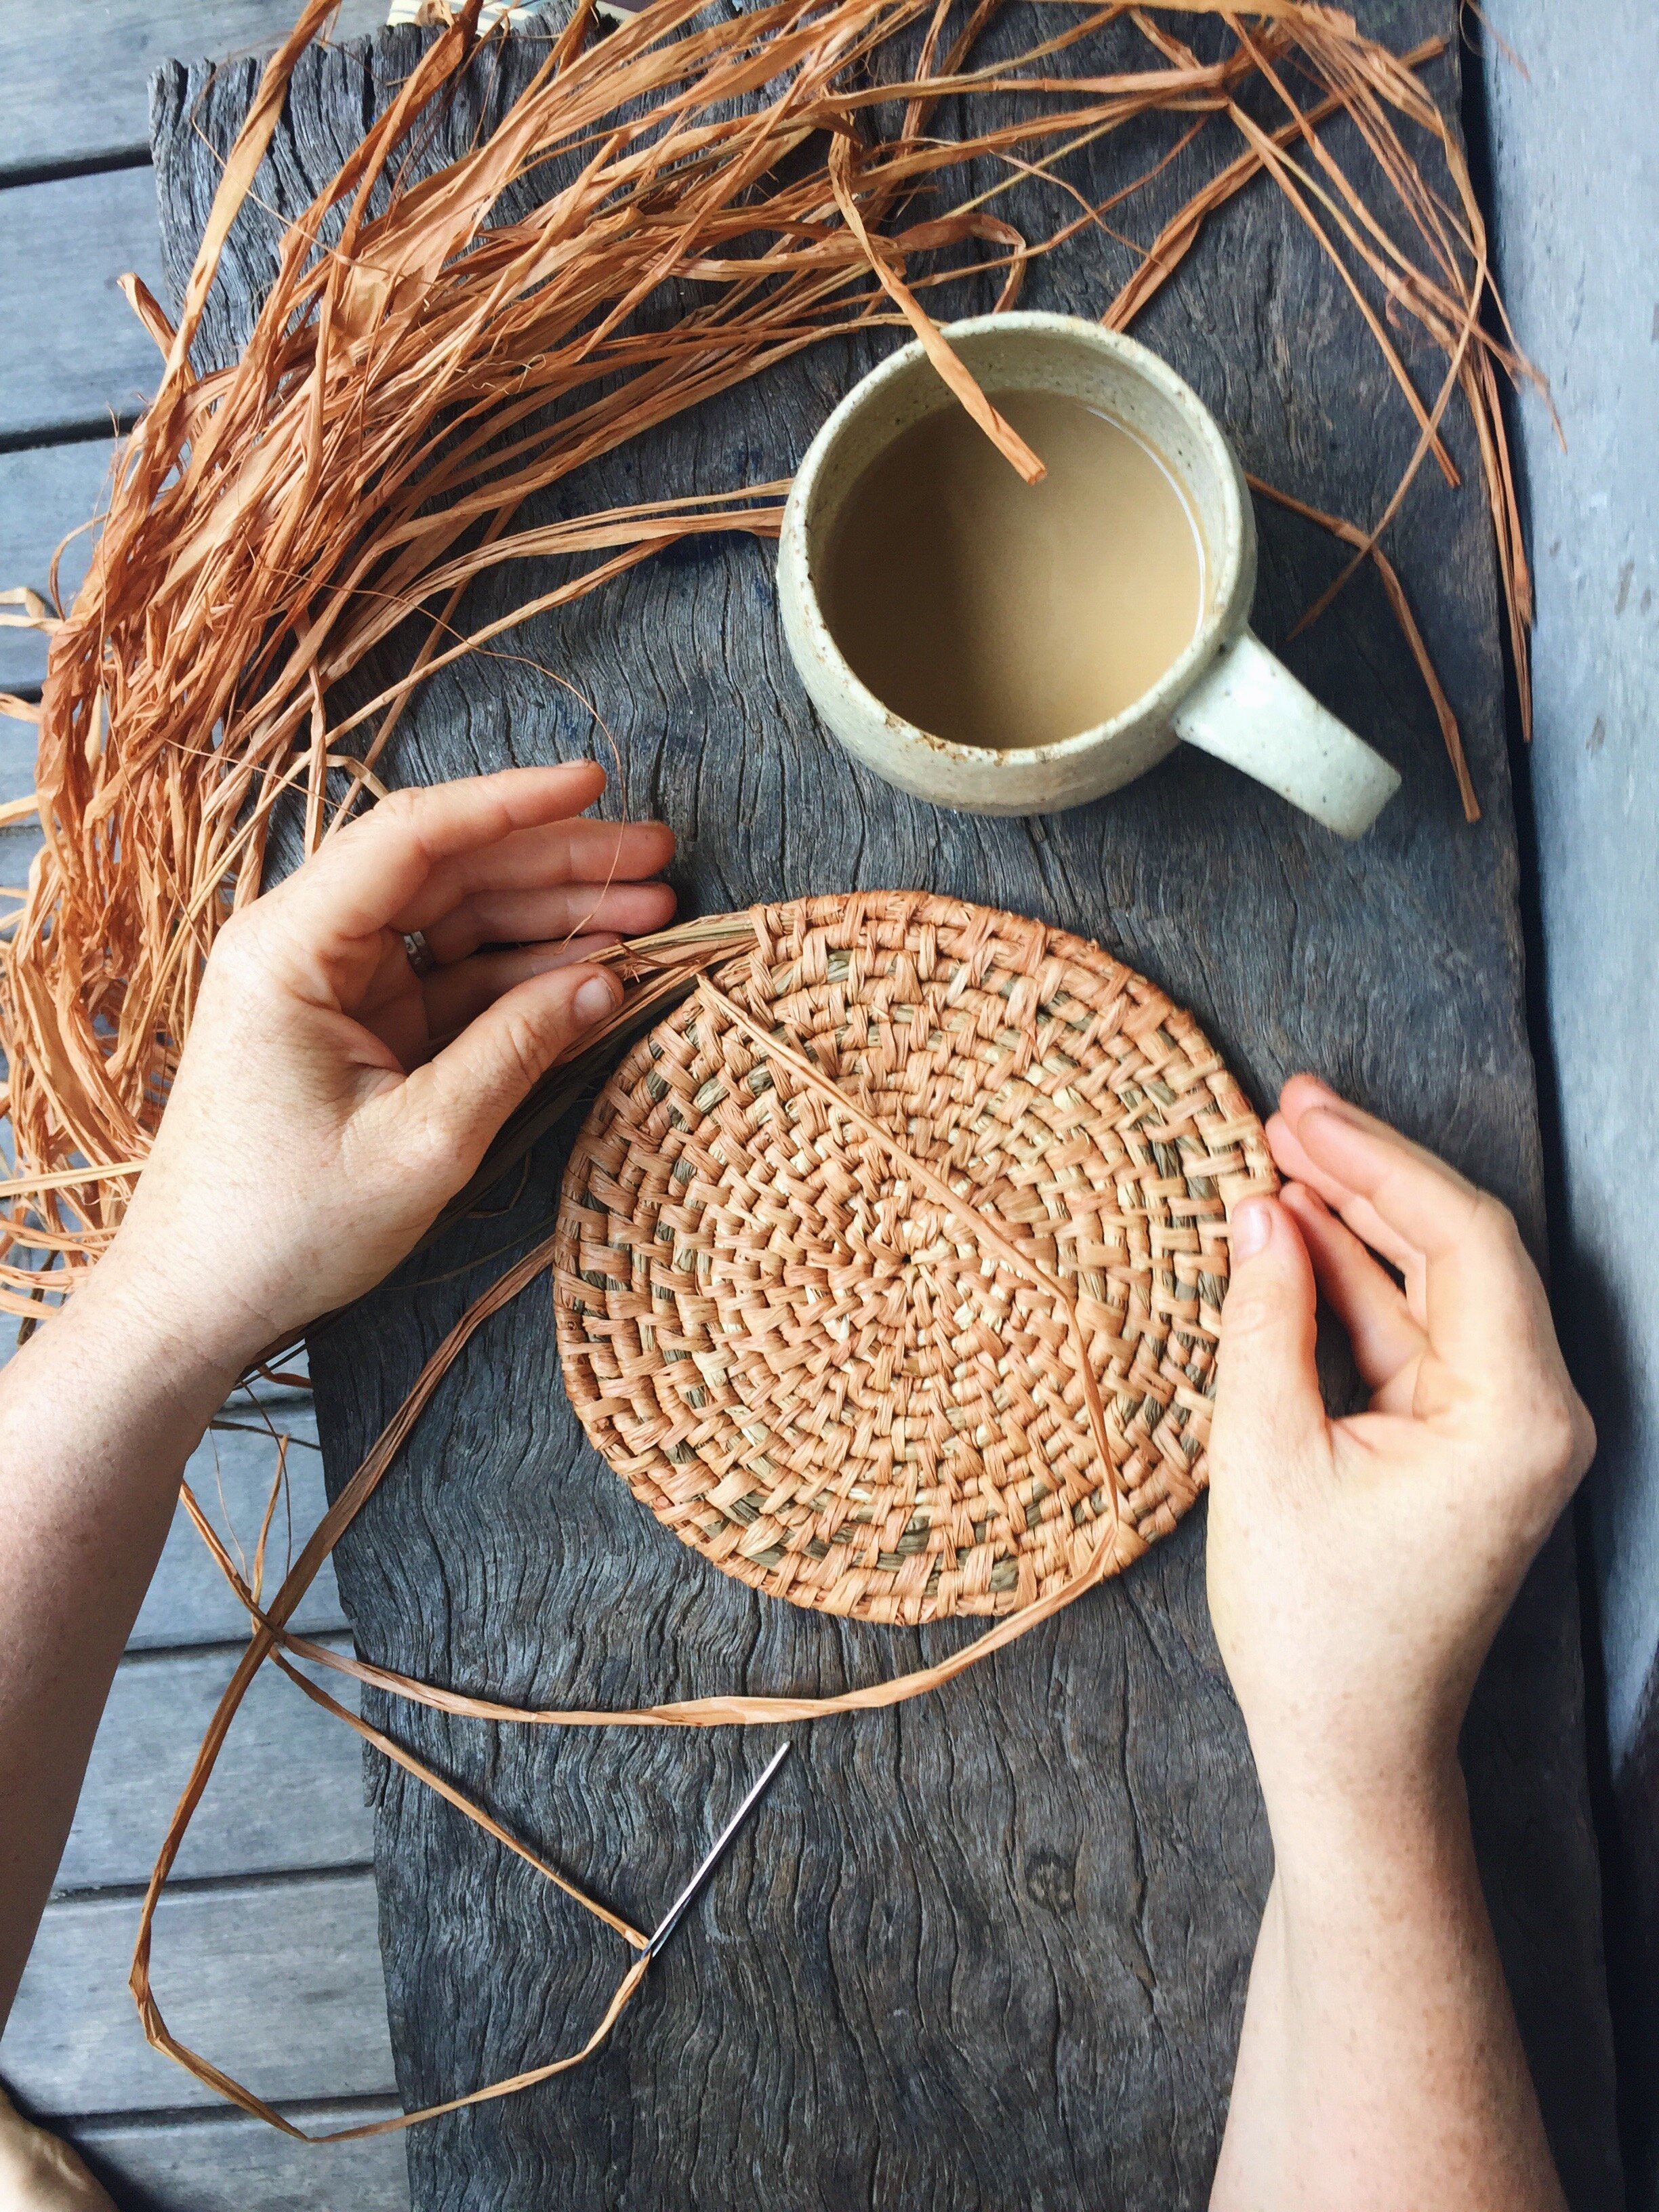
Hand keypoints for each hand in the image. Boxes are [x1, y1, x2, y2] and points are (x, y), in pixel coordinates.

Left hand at [98, 763, 673, 1377]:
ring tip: (652, 914)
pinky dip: (522, 980)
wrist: (197, 1302)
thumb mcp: (422, 1142)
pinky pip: (452, 983)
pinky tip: (597, 975)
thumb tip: (608, 982)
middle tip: (659, 859)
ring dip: (553, 919)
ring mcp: (335, 988)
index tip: (598, 784)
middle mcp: (307, 947)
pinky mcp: (358, 1032)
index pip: (414, 837)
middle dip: (557, 862)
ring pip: (459, 923)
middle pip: (449, 872)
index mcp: (292, 947)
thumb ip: (516, 1050)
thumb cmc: (286, 1226)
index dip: (513, 802)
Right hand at [1206, 1075, 1593, 1830]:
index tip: (1298, 1111)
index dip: (1376, 1160)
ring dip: (1356, 1221)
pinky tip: (1292, 1235)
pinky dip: (1355, 1284)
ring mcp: (1506, 1426)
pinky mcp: (1467, 1440)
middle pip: (1460, 1247)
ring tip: (1275, 1154)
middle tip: (1283, 1109)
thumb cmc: (1315, 1627)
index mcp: (1517, 1415)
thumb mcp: (1266, 1456)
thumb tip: (1258, 1210)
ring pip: (1435, 1282)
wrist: (1351, 1748)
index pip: (1462, 1238)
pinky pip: (1415, 1334)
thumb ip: (1267, 1319)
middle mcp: (1536, 1411)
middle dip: (1367, 1173)